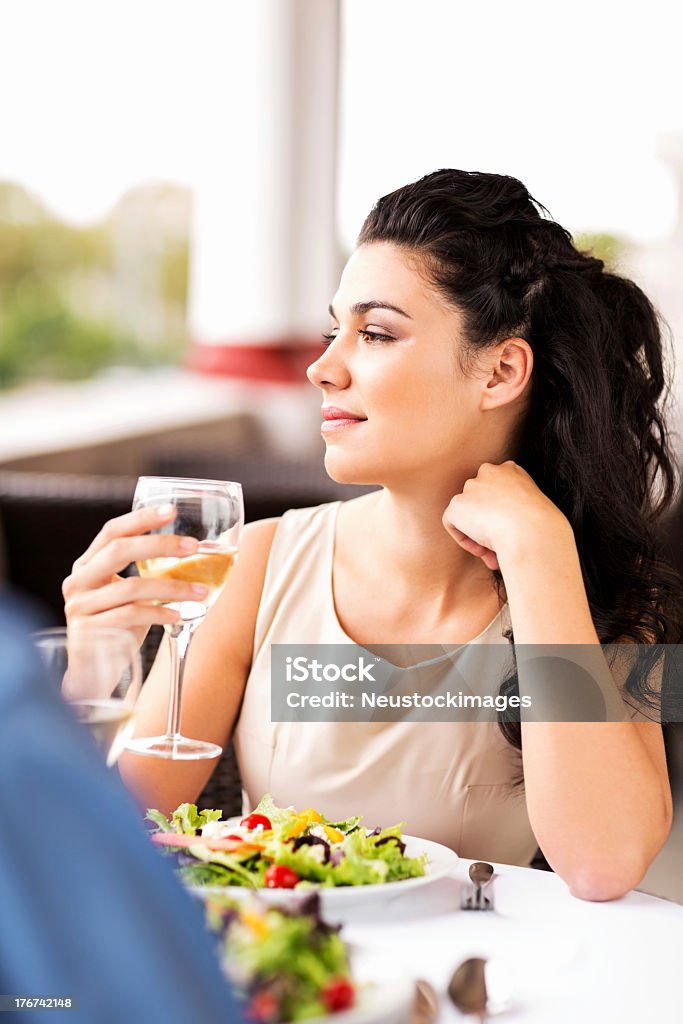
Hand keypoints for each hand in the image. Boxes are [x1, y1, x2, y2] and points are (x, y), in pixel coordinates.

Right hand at [62, 505, 207, 647]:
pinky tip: (178, 616)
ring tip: (200, 592)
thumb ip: (145, 573)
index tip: (171, 510)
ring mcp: (80, 607)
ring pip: (131, 587)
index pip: (111, 532)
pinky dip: (159, 614)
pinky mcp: (87, 632)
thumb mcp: (127, 595)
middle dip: (161, 545)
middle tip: (194, 547)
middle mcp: (78, 581)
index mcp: (87, 565)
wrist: (90, 674)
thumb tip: (192, 551)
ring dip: (172, 588)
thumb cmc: (117, 627)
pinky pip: (129, 616)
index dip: (141, 519)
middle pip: (119, 551)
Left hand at [442, 461, 570, 571]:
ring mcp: (471, 487)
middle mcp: (489, 472)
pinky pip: (453, 524)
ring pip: (468, 514)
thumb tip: (502, 528)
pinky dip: (464, 540)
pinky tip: (483, 550)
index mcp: (512, 470)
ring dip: (479, 535)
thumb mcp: (536, 510)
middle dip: (489, 525)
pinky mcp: (457, 504)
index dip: (504, 514)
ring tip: (495, 553)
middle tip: (502, 546)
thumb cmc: (542, 527)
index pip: (499, 491)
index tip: (513, 532)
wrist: (531, 531)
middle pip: (482, 502)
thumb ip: (518, 511)